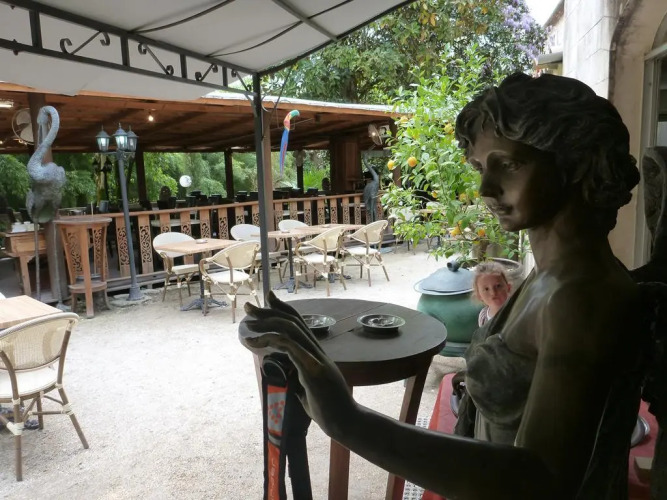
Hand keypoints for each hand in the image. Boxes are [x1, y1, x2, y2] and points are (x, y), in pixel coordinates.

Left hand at [242, 292, 356, 437]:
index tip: (268, 299)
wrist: (346, 423)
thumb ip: (297, 379)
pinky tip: (255, 343)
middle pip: (293, 321)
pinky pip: (289, 346)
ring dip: (267, 323)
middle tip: (249, 307)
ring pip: (290, 329)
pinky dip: (270, 340)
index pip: (300, 323)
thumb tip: (283, 375)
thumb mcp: (307, 391)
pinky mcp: (312, 369)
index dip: (283, 309)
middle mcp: (317, 351)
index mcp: (316, 354)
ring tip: (248, 325)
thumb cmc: (328, 410)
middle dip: (269, 311)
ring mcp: (316, 359)